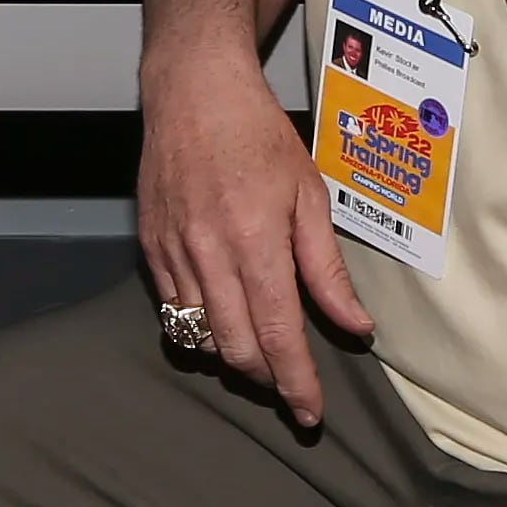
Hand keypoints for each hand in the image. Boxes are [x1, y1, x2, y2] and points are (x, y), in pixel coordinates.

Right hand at [134, 48, 372, 428]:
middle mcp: (208, 255)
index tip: (310, 413)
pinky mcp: (149, 248)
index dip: (296, 382)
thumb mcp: (310, 195)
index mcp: (255, 242)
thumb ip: (327, 268)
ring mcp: (172, 253)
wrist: (193, 92)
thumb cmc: (258, 135)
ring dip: (232, 358)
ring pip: (199, 337)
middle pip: (235, 349)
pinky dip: (199, 329)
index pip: (277, 334)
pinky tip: (222, 321)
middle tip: (290, 385)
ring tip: (261, 355)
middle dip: (266, 379)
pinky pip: (172, 309)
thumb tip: (356, 325)